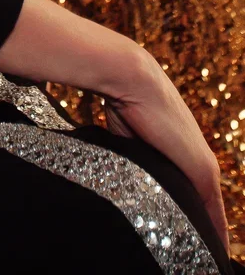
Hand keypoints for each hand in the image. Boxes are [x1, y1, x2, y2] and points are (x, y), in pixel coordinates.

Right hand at [104, 53, 229, 256]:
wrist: (131, 80)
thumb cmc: (125, 103)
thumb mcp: (131, 141)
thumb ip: (137, 162)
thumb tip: (118, 179)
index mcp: (182, 153)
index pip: (193, 194)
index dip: (190, 216)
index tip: (185, 238)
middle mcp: (199, 160)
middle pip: (205, 207)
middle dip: (200, 231)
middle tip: (196, 258)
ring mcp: (204, 166)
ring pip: (211, 212)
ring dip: (208, 236)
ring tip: (204, 261)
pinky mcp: (204, 170)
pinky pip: (214, 213)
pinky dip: (216, 235)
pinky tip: (216, 256)